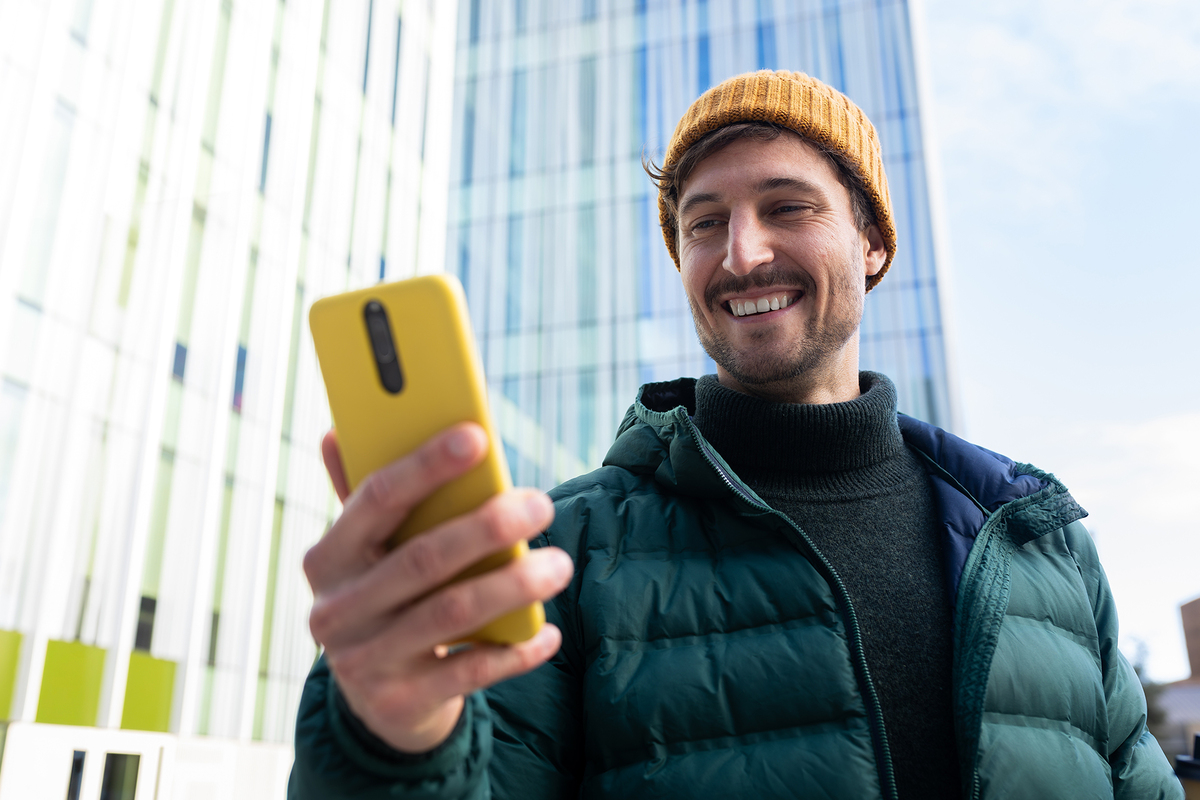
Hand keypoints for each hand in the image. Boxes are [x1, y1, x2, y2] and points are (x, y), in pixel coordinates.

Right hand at [303, 423, 572, 752]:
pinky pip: (470, 671)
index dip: (426, 465)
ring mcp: (365, 660)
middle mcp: (337, 610)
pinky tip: (548, 631)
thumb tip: (340, 428)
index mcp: (327, 557)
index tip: (477, 436)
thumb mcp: (368, 552)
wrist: (377, 701)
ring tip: (559, 564)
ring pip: (451, 614)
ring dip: (512, 586)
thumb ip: (364, 495)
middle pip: (421, 559)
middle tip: (541, 504)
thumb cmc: (385, 598)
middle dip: (487, 527)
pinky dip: (515, 650)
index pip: (375, 500)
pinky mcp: (400, 702)